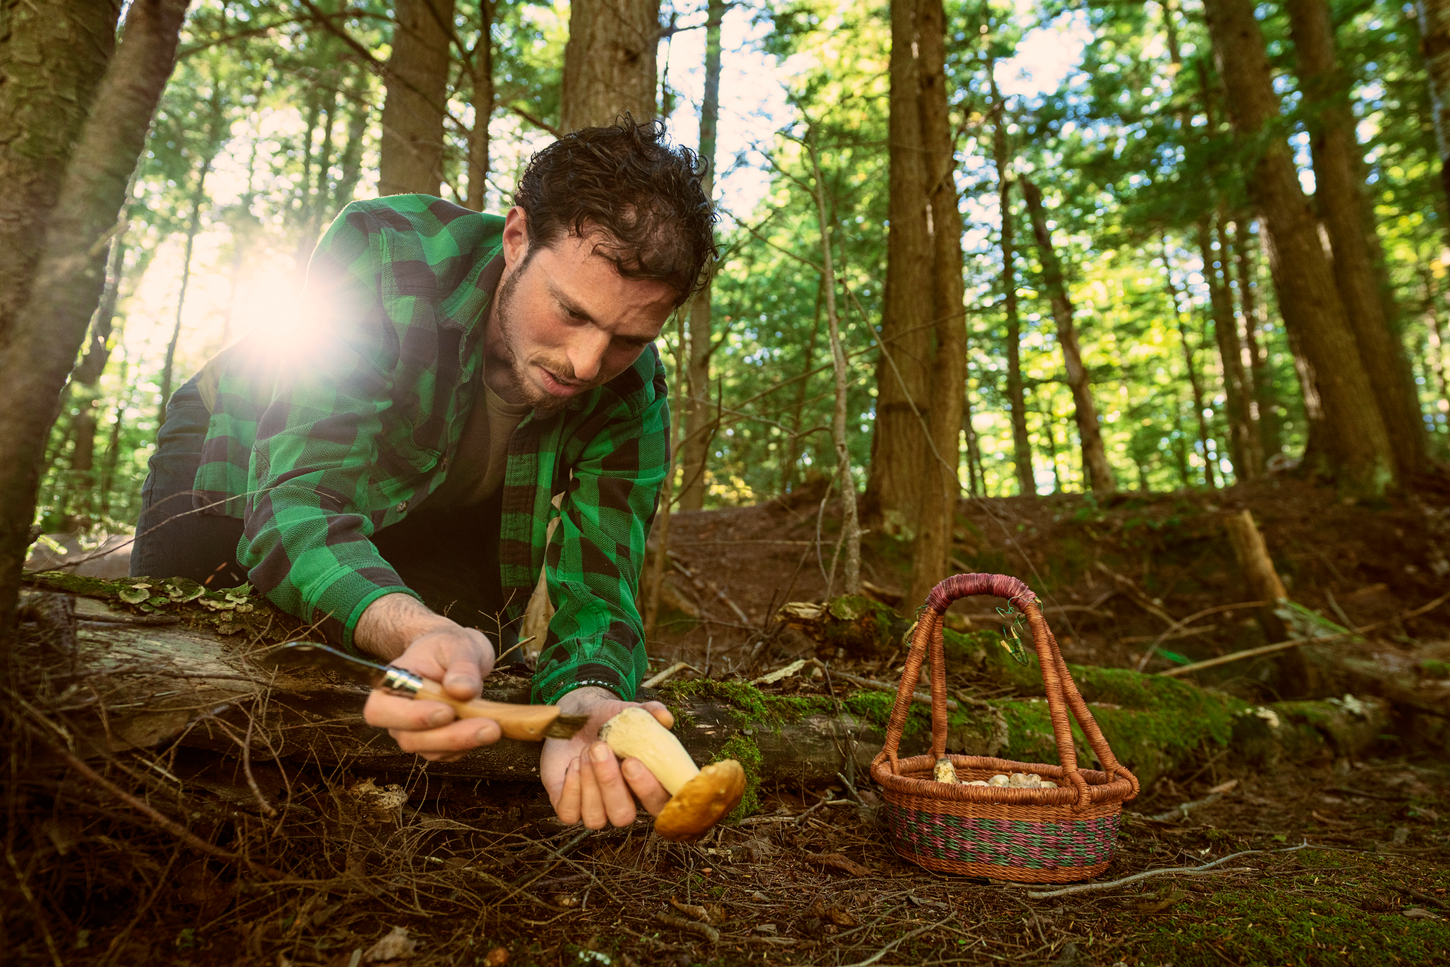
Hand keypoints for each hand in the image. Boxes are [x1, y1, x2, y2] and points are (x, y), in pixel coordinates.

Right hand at [358, 595, 497, 760]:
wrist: (455, 655)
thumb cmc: (448, 647)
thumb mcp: (459, 644)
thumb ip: (461, 664)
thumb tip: (461, 689)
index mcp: (391, 684)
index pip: (381, 710)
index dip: (410, 717)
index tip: (446, 711)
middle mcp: (397, 713)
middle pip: (408, 738)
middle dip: (448, 736)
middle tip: (486, 726)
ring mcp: (414, 731)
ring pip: (430, 751)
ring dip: (463, 743)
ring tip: (493, 728)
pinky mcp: (435, 743)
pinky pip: (448, 754)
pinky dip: (468, 745)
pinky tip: (484, 729)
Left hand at [541, 686, 672, 828]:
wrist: (576, 717)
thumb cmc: (608, 720)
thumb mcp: (629, 712)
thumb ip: (650, 713)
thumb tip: (665, 719)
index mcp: (645, 785)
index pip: (657, 804)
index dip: (648, 791)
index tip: (631, 762)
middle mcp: (622, 803)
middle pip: (623, 816)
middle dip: (610, 784)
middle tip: (601, 749)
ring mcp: (595, 809)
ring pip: (596, 818)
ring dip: (589, 783)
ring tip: (586, 750)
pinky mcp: (569, 807)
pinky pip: (569, 813)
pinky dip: (571, 789)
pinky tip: (573, 763)